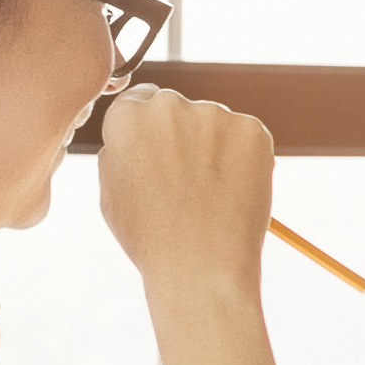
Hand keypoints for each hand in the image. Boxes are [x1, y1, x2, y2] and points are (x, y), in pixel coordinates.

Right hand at [91, 85, 274, 297]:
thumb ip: (119, 151)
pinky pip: (246, 137)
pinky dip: (244, 156)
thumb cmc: (150, 234)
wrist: (201, 263)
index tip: (159, 152)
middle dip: (181, 134)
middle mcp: (170, 106)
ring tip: (210, 191)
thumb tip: (134, 134)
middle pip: (178, 109)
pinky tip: (234, 188)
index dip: (149, 130)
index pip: (139, 101)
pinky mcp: (253, 130)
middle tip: (187, 177)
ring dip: (214, 145)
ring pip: (214, 123)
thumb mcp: (110, 189)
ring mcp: (215, 115)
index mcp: (128, 116)